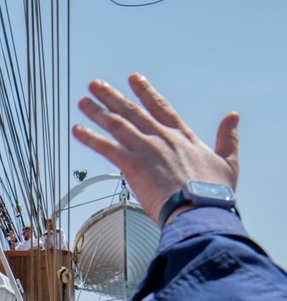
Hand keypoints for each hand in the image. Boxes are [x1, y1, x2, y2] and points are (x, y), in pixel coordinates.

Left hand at [73, 74, 238, 224]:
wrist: (199, 210)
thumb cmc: (213, 194)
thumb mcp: (229, 162)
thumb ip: (229, 138)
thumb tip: (233, 116)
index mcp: (183, 137)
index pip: (161, 108)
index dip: (146, 93)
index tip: (134, 79)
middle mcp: (162, 138)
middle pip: (133, 112)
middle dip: (112, 97)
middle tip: (96, 84)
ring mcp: (147, 149)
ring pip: (117, 124)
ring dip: (97, 111)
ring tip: (83, 100)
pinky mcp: (133, 165)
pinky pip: (106, 147)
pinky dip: (90, 137)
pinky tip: (76, 129)